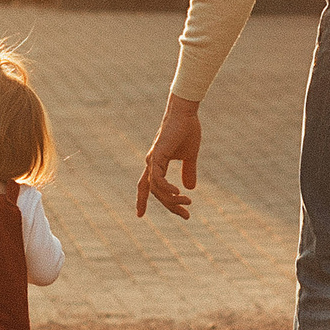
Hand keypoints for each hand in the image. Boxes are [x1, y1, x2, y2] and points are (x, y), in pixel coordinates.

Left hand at [135, 95, 201, 218]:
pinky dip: (166, 188)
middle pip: (154, 192)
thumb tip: (190, 188)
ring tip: (187, 202)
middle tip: (186, 216)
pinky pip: (157, 179)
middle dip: (170, 206)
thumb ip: (189, 171)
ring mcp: (153, 159)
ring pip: (156, 188)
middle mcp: (151, 163)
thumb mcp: (190, 156)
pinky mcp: (158, 155)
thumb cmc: (187, 130)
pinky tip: (177, 193)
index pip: (147, 187)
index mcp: (156, 164)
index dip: (141, 201)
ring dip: (171, 199)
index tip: (139, 215)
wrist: (185, 113)